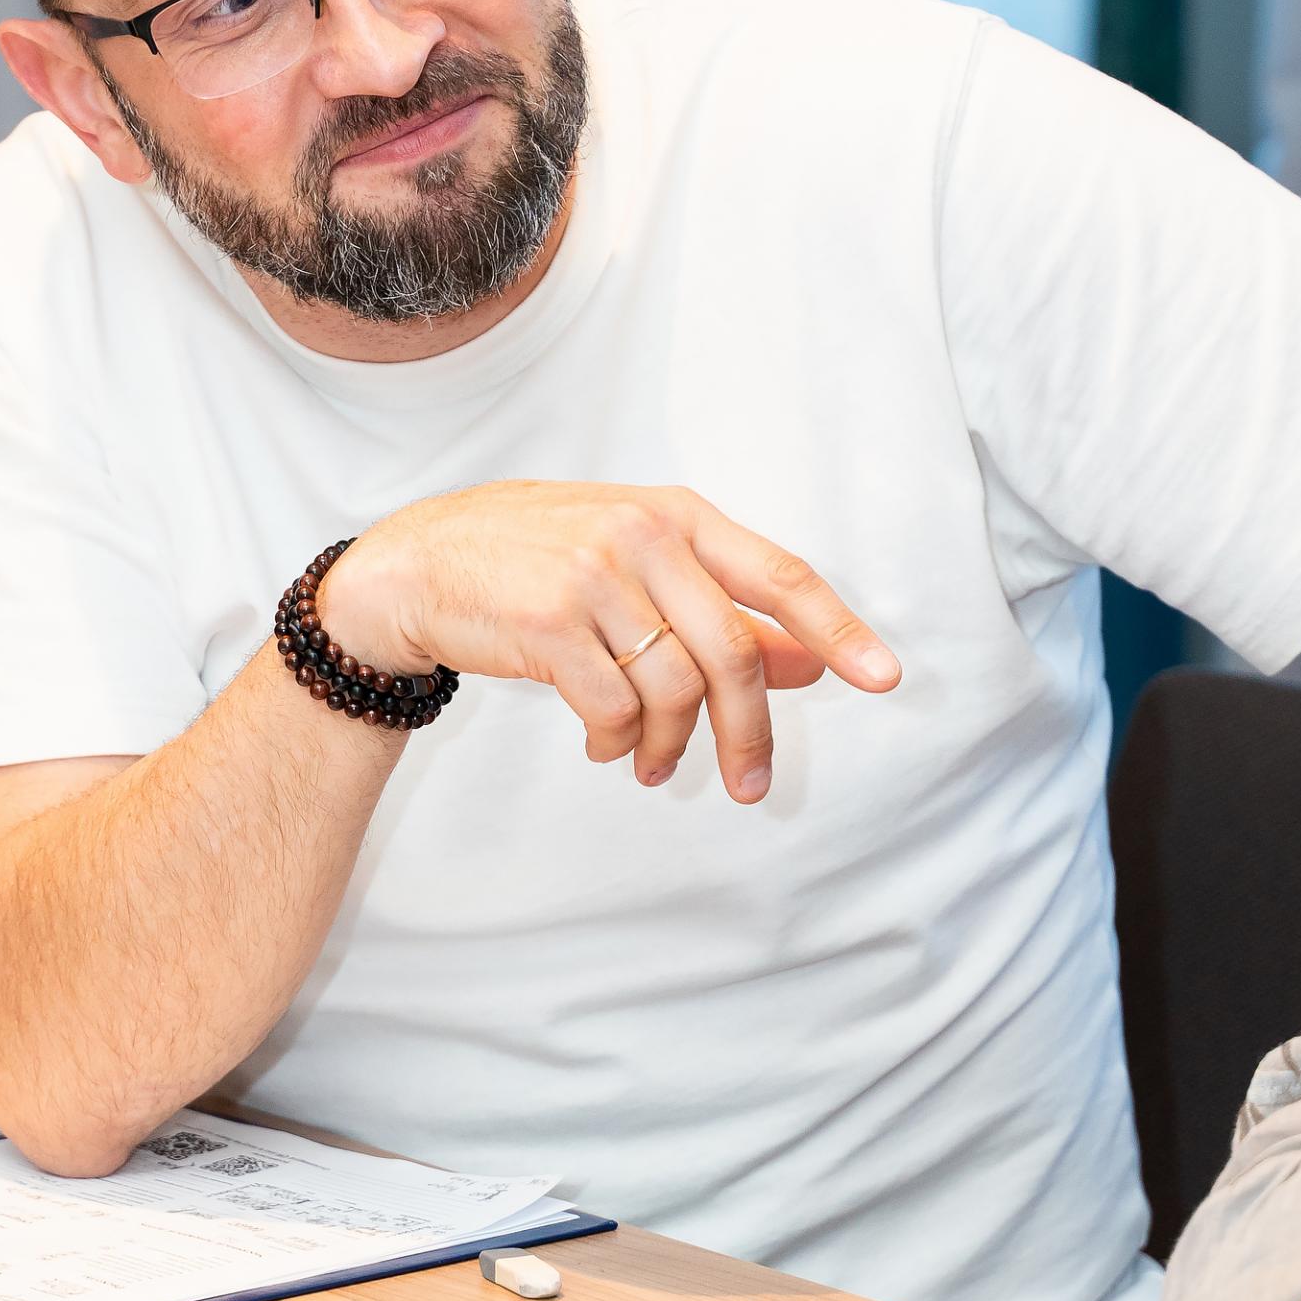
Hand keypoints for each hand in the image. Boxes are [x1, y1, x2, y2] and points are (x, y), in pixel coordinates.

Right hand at [316, 480, 899, 802]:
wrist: (417, 564)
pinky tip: (601, 744)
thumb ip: (719, 609)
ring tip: (650, 765)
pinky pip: (615, 709)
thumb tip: (809, 662)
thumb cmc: (533, 561)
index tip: (884, 678)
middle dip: (749, 733)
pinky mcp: (550, 624)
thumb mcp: (633, 565)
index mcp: (676, 515)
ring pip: (676, 690)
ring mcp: (596, 576)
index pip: (781, 574)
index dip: (839, 629)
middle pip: (736, 654)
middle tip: (749, 785)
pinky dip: (616, 743)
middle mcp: (644, 535)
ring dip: (671, 746)